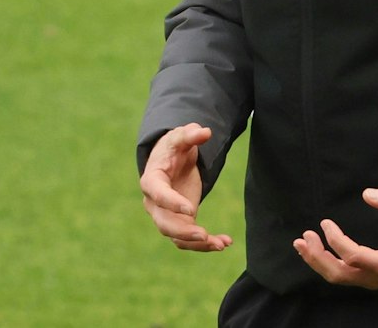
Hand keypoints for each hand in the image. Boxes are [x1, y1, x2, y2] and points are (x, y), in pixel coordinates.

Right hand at [141, 123, 231, 251]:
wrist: (171, 161)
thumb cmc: (173, 148)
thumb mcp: (180, 137)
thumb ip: (190, 134)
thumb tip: (205, 132)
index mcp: (151, 181)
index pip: (158, 195)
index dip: (172, 203)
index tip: (191, 209)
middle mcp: (154, 203)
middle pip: (164, 223)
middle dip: (183, 232)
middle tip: (203, 234)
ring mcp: (166, 216)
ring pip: (177, 237)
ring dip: (198, 244)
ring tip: (221, 244)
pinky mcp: (179, 223)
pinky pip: (189, 239)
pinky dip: (205, 244)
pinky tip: (225, 242)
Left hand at [293, 186, 377, 288]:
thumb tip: (367, 194)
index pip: (354, 257)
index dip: (336, 241)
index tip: (325, 223)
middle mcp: (377, 278)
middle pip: (340, 274)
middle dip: (318, 257)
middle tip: (303, 237)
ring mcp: (372, 279)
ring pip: (338, 276)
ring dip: (318, 260)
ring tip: (302, 242)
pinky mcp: (368, 275)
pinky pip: (342, 273)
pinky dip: (326, 261)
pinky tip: (315, 248)